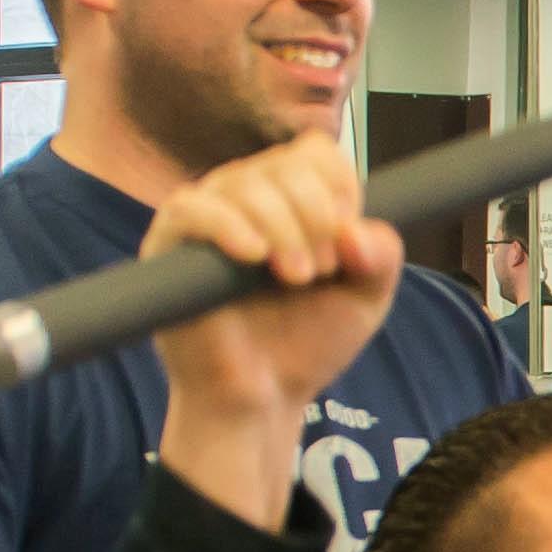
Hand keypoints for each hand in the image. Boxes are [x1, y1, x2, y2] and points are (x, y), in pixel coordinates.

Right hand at [157, 133, 400, 488]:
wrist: (262, 397)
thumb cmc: (306, 342)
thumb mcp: (366, 298)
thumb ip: (382, 257)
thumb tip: (355, 231)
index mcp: (290, 196)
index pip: (316, 154)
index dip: (340, 191)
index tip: (347, 248)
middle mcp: (246, 195)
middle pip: (286, 166)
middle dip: (316, 217)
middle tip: (320, 272)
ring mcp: (206, 216)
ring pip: (244, 184)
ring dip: (283, 229)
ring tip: (295, 278)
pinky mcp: (169, 245)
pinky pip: (192, 209)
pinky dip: (228, 226)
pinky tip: (254, 255)